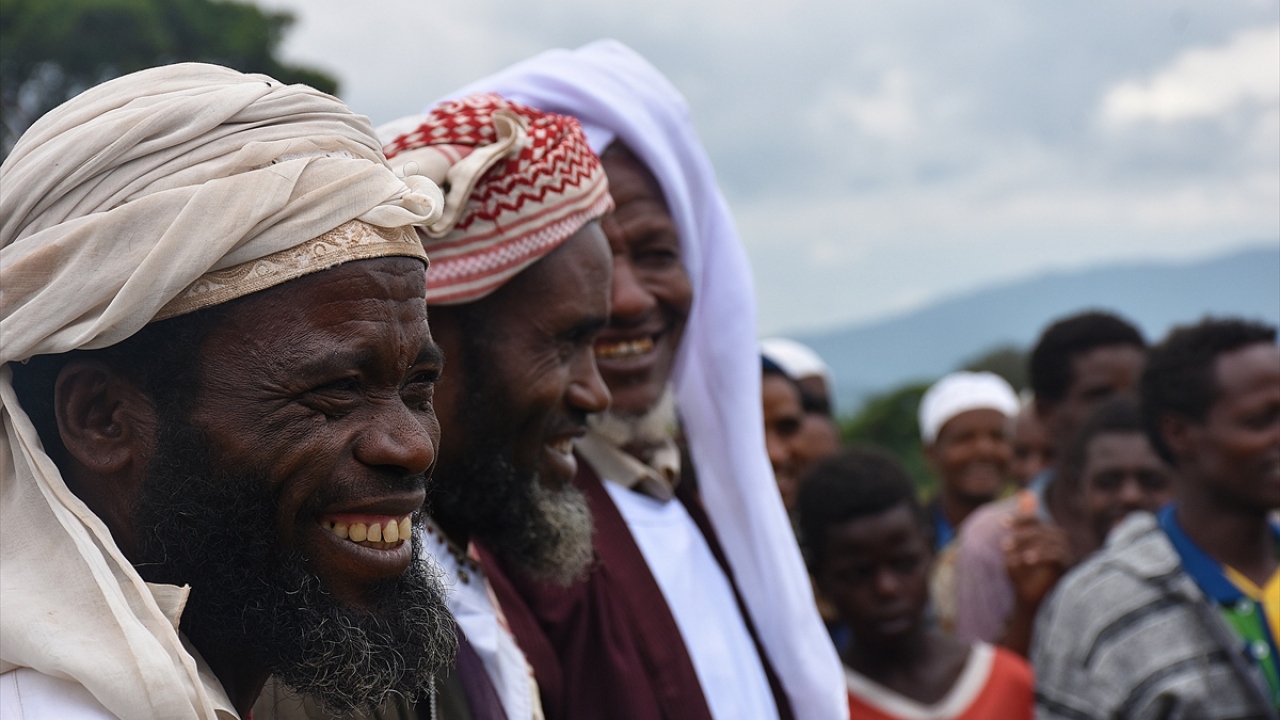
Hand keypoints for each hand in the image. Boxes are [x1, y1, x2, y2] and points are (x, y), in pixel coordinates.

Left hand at [1003, 492, 1072, 608]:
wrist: (1028, 601)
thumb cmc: (1021, 575)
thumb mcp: (1014, 549)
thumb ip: (1020, 524)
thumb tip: (1026, 493)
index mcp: (1047, 536)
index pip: (1037, 520)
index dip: (1021, 519)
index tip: (1002, 523)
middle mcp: (1060, 543)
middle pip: (1044, 529)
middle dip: (1022, 534)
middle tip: (1003, 544)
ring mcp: (1066, 554)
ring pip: (1050, 541)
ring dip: (1028, 545)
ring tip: (1010, 555)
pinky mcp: (1068, 567)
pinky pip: (1057, 555)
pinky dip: (1040, 555)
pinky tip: (1025, 560)